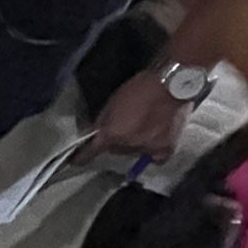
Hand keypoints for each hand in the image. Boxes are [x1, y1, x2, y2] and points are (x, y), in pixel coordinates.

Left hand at [75, 68, 191, 165]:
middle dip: (118, 142)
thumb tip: (97, 135)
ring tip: (144, 127)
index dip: (83, 157)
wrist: (171, 85)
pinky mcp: (166, 149)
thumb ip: (103, 122)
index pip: (92, 151)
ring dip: (135, 145)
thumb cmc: (139, 88)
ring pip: (135, 153)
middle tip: (126, 127)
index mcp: (112, 133)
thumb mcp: (112, 103)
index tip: (76, 162)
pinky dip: (153, 153)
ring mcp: (148, 149)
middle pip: (116, 150)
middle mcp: (128, 145)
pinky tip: (154, 143)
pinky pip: (155, 158)